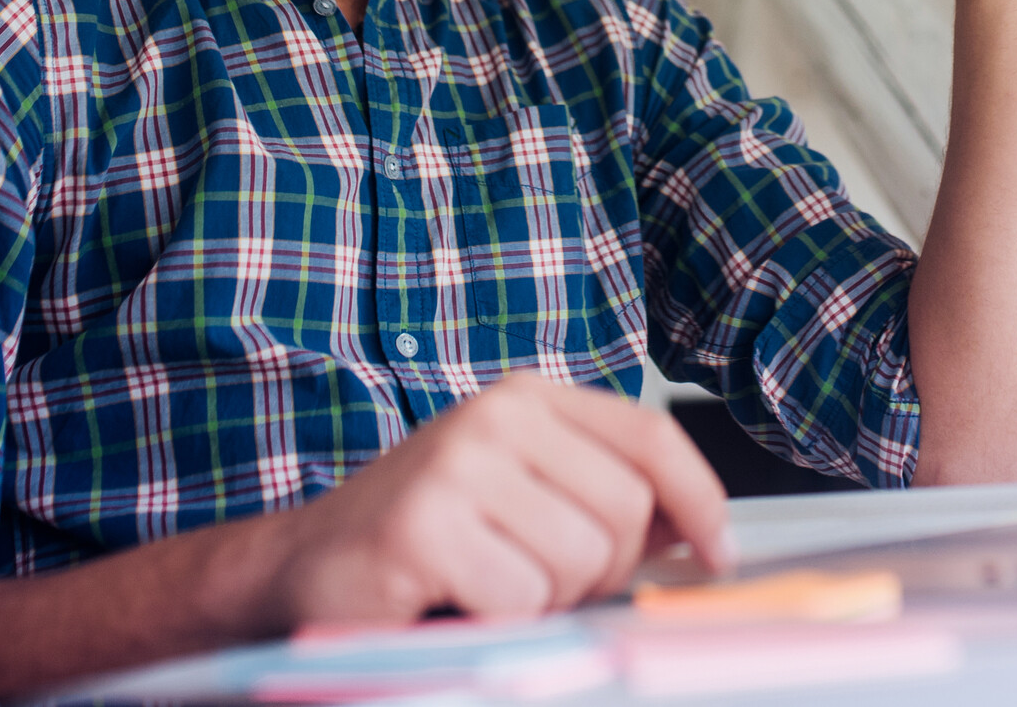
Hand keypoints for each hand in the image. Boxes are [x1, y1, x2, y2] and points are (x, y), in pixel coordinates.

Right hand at [253, 373, 733, 627]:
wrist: (300, 566)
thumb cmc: (425, 540)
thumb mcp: (524, 498)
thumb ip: (603, 499)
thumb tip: (696, 531)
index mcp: (528, 398)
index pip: (651, 437)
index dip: (700, 499)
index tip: (717, 553)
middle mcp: (496, 414)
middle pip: (624, 509)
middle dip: (600, 570)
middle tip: (540, 581)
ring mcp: (458, 463)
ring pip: (577, 559)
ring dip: (543, 599)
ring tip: (488, 584)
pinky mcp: (425, 523)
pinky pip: (519, 597)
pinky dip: (495, 618)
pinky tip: (453, 598)